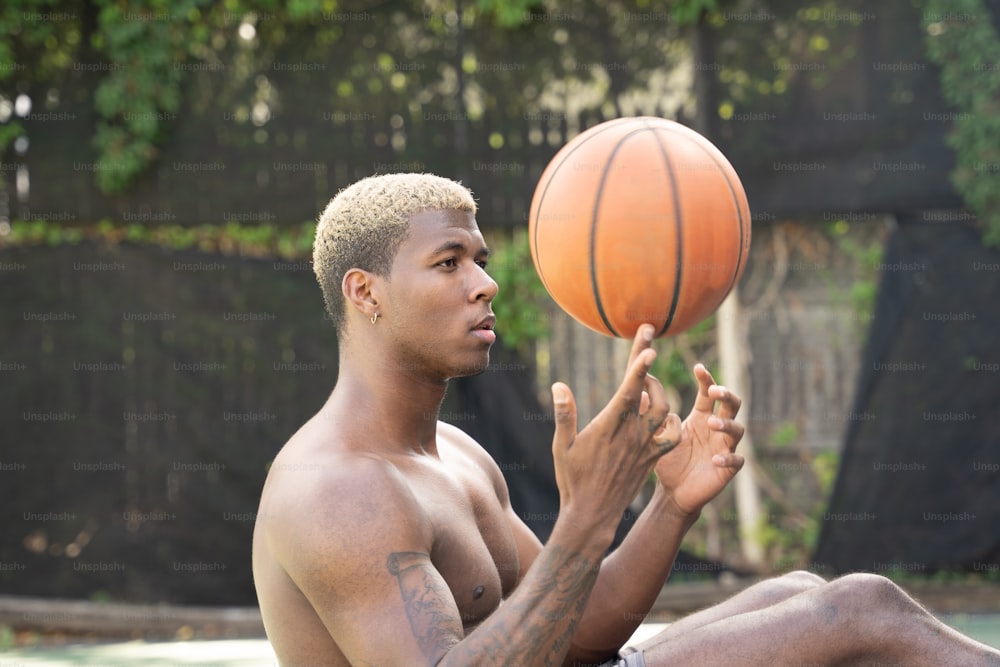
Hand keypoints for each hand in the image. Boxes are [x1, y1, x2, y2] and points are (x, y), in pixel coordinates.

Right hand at [549, 325, 672, 533]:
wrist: (593, 514)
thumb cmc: (572, 480)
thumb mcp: (562, 447)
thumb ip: (564, 415)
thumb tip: (559, 385)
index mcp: (609, 427)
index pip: (629, 391)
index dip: (640, 367)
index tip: (649, 346)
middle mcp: (631, 435)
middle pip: (650, 393)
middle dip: (649, 366)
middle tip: (647, 341)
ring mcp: (645, 447)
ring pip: (665, 411)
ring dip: (658, 391)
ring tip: (646, 381)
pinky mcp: (652, 459)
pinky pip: (672, 437)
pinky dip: (671, 422)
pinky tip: (663, 416)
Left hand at [653, 363, 744, 516]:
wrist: (672, 493)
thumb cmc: (667, 460)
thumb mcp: (656, 435)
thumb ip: (651, 415)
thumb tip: (640, 390)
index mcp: (701, 416)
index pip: (709, 393)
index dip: (707, 380)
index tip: (698, 368)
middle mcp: (716, 428)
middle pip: (731, 405)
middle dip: (726, 395)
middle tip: (715, 391)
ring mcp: (724, 447)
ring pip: (737, 429)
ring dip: (727, 424)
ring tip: (712, 423)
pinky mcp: (728, 468)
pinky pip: (736, 460)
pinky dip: (728, 458)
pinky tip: (715, 459)